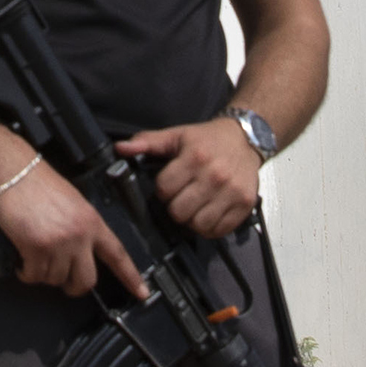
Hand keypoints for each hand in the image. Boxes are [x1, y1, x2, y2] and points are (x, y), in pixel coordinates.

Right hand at [0, 158, 143, 298]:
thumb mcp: (73, 202)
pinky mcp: (36, 249)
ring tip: (35, 257)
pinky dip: (26, 272)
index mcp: (92, 221)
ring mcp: (59, 243)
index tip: (141, 292)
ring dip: (43, 274)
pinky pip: (34, 276)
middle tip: (63, 281)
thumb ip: (82, 227)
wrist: (13, 172)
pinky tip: (23, 261)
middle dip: (73, 286)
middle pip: (86, 280)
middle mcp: (79, 234)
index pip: (118, 254)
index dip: (131, 276)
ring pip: (56, 279)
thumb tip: (80, 251)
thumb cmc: (37, 182)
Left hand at [123, 118, 266, 241]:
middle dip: (175, 207)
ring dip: (192, 220)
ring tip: (194, 206)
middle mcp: (215, 176)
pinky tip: (208, 213)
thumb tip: (120, 148)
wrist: (245, 139)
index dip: (162, 190)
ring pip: (198, 225)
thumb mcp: (176, 135)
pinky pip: (219, 231)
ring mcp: (232, 192)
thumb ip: (147, 142)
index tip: (169, 185)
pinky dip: (210, 227)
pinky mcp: (244, 205)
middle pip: (179, 212)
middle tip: (181, 197)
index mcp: (195, 157)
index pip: (165, 189)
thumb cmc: (207, 139)